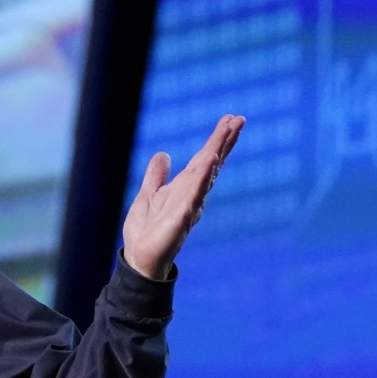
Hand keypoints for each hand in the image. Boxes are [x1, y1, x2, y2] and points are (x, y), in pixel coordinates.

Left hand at [121, 115, 244, 280]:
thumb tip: (163, 154)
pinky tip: (210, 163)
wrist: (138, 258)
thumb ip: (156, 176)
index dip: (217, 140)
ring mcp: (189, 205)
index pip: (204, 159)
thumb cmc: (146, 231)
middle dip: (223, 141)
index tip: (229, 119)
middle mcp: (191, 194)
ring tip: (227, 131)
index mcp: (184, 187)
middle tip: (239, 119)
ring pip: (205, 174)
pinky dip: (202, 178)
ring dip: (216, 152)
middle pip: (211, 162)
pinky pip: (194, 195)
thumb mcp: (148, 195)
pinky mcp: (181, 218)